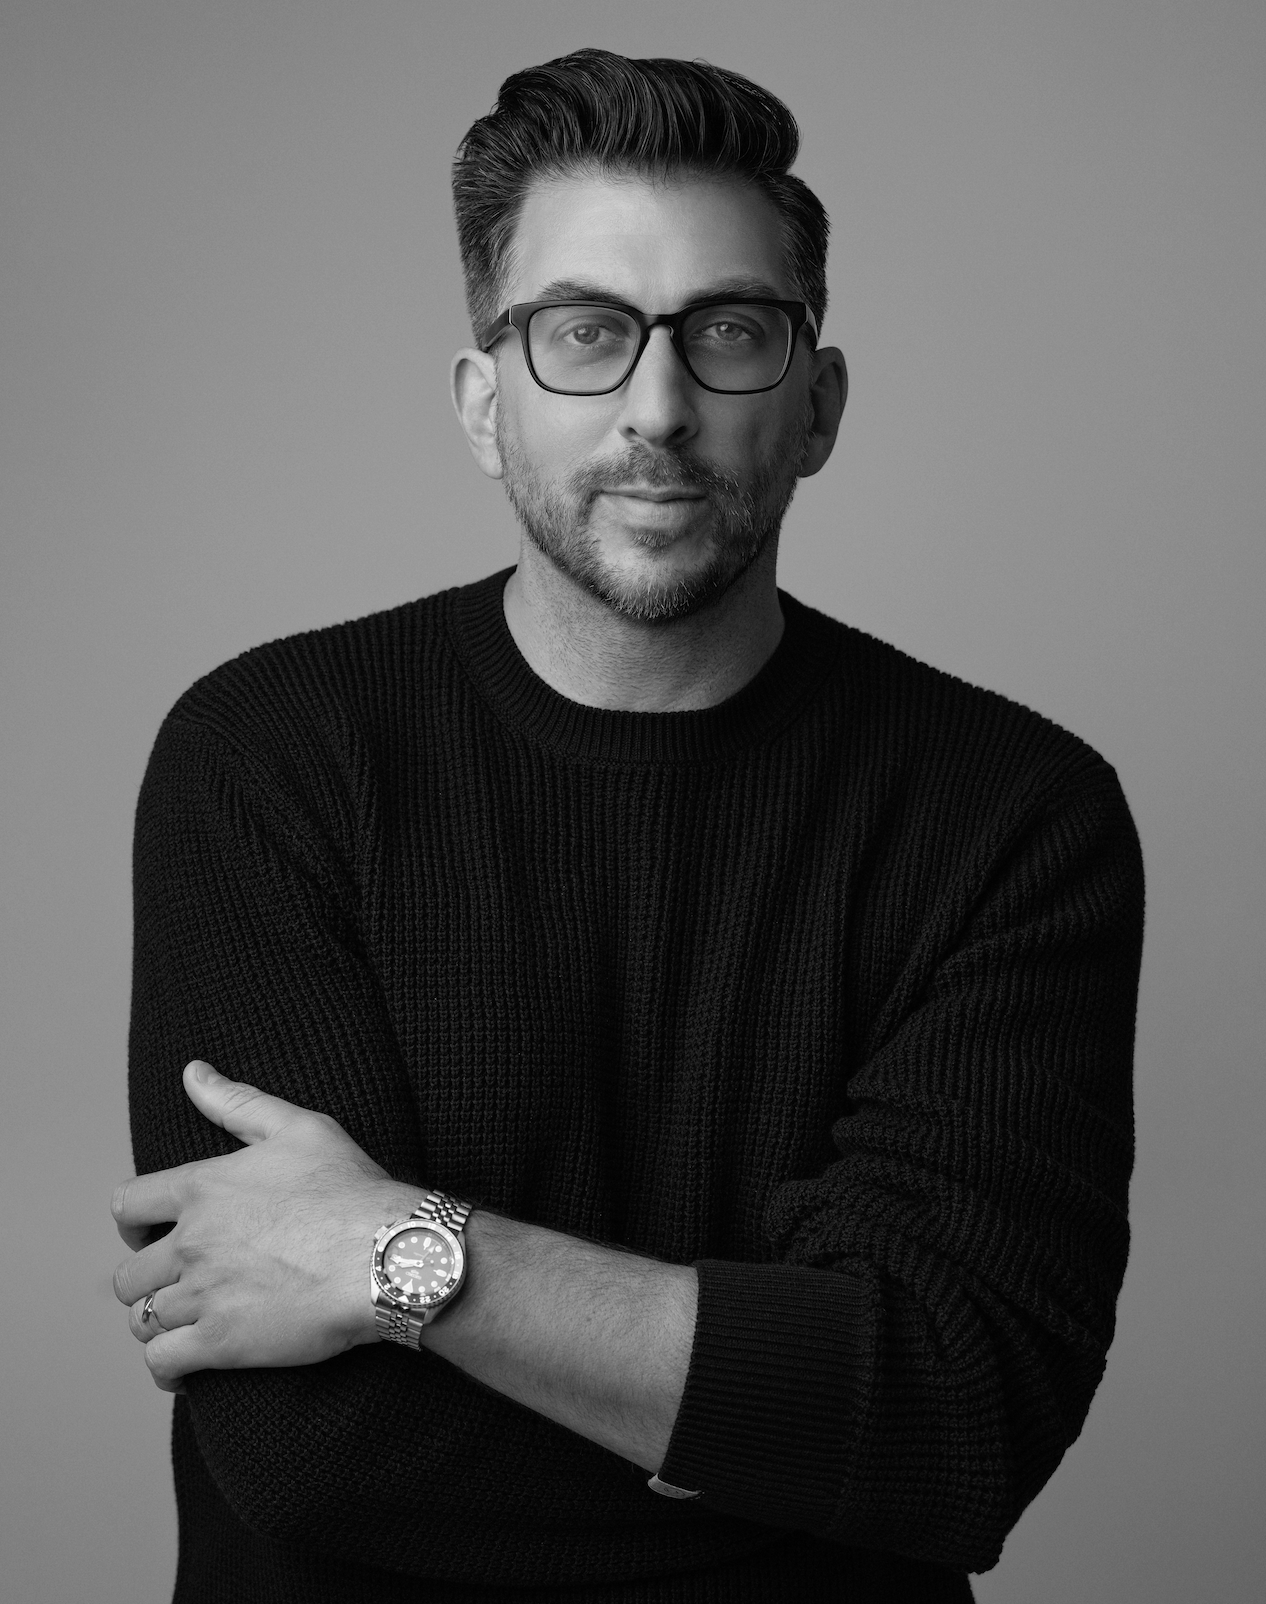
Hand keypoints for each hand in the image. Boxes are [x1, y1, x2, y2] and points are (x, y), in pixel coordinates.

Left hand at [111, 1061, 417, 1392]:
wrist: (387, 1255)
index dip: (133, 1222)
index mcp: (202, 1188)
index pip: (126, 1205)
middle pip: (129, 1272)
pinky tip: (182, 1368)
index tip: (152, 1232)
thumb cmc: (351, 1189)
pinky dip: (165, 1368)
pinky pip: (161, 1361)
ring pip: (142, 1318)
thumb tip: (192, 1072)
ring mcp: (202, 1294)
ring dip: (158, 1321)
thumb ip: (238, 1101)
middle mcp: (191, 1241)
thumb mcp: (300, 1127)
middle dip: (148, 1278)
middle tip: (178, 1283)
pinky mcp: (220, 1342)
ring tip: (184, 1322)